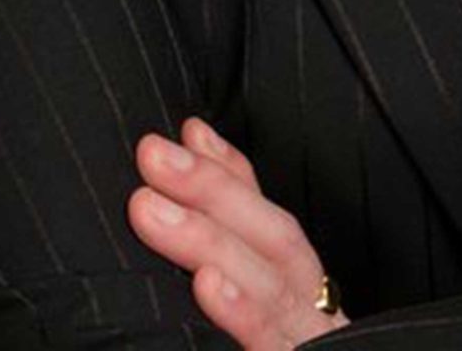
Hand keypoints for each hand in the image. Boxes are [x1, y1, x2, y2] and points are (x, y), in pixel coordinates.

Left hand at [129, 117, 348, 348]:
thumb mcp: (257, 302)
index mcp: (303, 296)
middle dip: (212, 190)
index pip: (271, 221)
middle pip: (276, 240)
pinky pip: (274, 344)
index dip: (230, 173)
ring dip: (207, 241)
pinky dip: (244, 314)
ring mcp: (307, 345)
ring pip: (272, 287)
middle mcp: (312, 316)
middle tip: (151, 155)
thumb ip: (226, 240)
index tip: (187, 132)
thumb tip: (191, 146)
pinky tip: (208, 286)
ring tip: (149, 209)